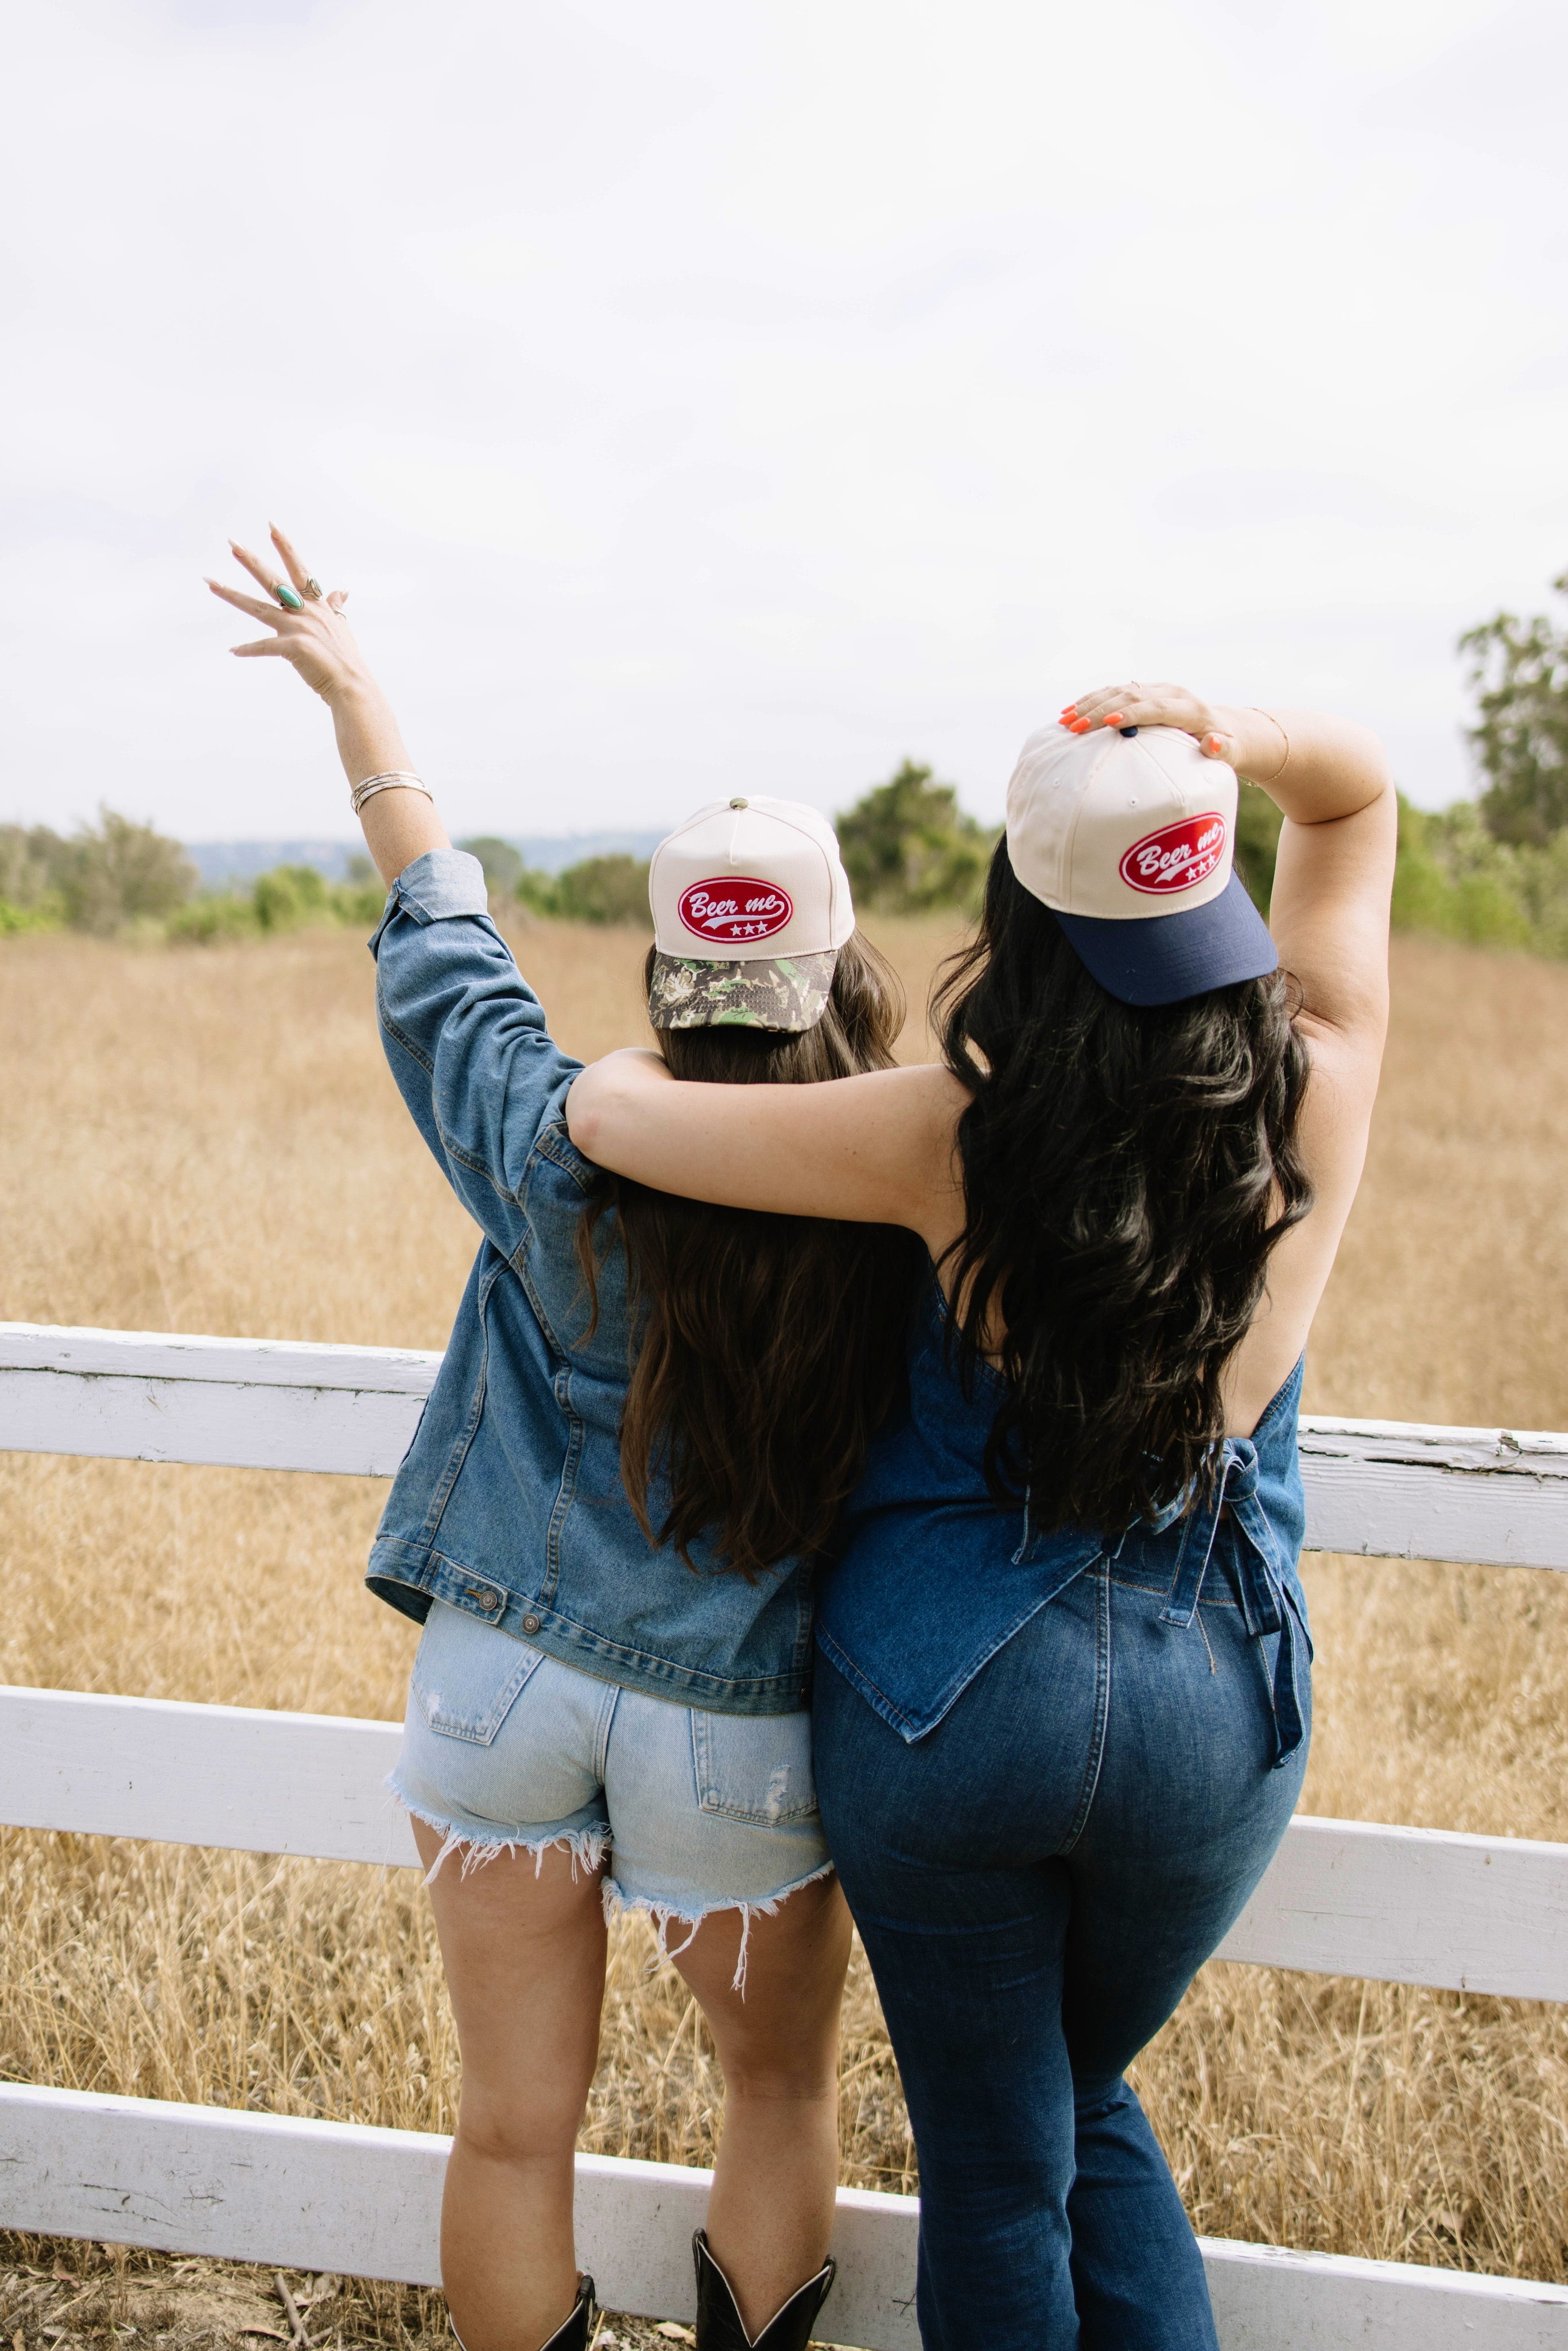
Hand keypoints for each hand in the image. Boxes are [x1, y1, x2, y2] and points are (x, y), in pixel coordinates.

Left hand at [205, 525, 372, 704]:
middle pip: (273, 581)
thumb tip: (341, 591)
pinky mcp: (294, 647)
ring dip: (232, 595)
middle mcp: (305, 612)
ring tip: (211, 583)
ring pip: (258, 608)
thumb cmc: (346, 659)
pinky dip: (248, 650)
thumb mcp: (341, 626)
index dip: (285, 547)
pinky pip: (264, 646)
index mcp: (316, 605)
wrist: (352, 685)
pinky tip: (233, 650)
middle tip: (232, 543)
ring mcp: (299, 628)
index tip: (272, 527)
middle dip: (251, 561)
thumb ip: (336, 607)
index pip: (298, 569)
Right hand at [1059, 682, 1236, 763]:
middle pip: (1131, 697)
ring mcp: (1155, 690)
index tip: (1110, 724)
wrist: (1223, 727)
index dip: (1134, 714)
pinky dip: (1091, 701)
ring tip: (1064, 720)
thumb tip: (1212, 743)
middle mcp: (1171, 693)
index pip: (1157, 708)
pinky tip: (1070, 712)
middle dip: (1100, 711)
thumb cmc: (1225, 747)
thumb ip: (1224, 750)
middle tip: (1074, 728)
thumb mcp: (1231, 753)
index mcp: (1190, 708)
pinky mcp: (1144, 692)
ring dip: (1089, 704)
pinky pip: (1114, 692)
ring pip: (1118, 691)